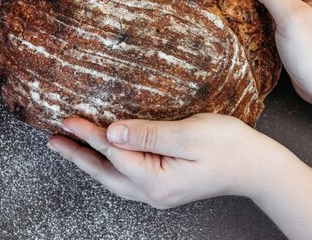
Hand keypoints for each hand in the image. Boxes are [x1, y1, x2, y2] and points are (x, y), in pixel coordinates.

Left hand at [46, 113, 280, 208]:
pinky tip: (107, 157)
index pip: (113, 152)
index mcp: (156, 180)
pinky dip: (110, 165)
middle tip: (53, 141)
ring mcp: (160, 192)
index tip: (67, 119)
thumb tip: (112, 131)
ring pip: (115, 178)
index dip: (88, 134)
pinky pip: (128, 177)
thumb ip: (148, 134)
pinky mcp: (166, 186)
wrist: (258, 167)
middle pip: (106, 173)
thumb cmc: (229, 147)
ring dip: (91, 163)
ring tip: (70, 149)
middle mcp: (154, 192)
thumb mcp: (189, 135)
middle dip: (78, 156)